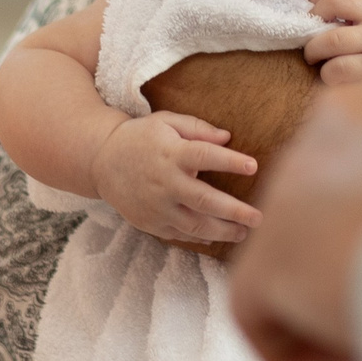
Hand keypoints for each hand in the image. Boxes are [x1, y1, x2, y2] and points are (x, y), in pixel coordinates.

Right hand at [92, 111, 263, 243]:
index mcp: (171, 153)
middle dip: (235, 211)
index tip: (254, 166)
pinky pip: (181, 234)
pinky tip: (218, 237)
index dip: (231, 161)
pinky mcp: (151, 223)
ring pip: (195, 224)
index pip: (206, 157)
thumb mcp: (166, 122)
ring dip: (223, 231)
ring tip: (245, 232)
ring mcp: (157, 206)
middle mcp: (165, 182)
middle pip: (205, 200)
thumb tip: (228, 137)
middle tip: (260, 217)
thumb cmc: (140, 138)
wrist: (101, 162)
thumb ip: (197, 128)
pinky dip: (201, 238)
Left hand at [303, 0, 361, 83]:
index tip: (313, 14)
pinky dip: (329, 73)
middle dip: (310, 26)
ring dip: (315, 52)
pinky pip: (340, 71)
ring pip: (330, 43)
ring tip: (317, 59)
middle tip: (309, 38)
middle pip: (329, 9)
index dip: (317, 2)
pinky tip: (334, 74)